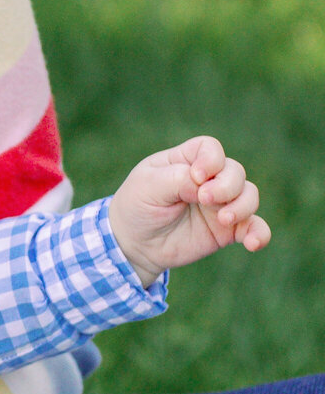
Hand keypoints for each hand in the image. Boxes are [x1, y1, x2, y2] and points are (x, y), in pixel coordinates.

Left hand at [109, 136, 270, 284]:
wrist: (135, 245)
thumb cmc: (137, 207)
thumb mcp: (148, 187)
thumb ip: (178, 179)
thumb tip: (206, 184)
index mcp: (186, 161)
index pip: (210, 148)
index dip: (211, 160)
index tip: (197, 177)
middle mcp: (209, 180)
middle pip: (235, 171)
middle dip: (226, 185)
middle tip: (204, 200)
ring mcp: (220, 204)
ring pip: (250, 195)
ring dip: (243, 206)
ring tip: (223, 220)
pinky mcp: (227, 230)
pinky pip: (254, 228)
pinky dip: (260, 234)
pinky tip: (252, 243)